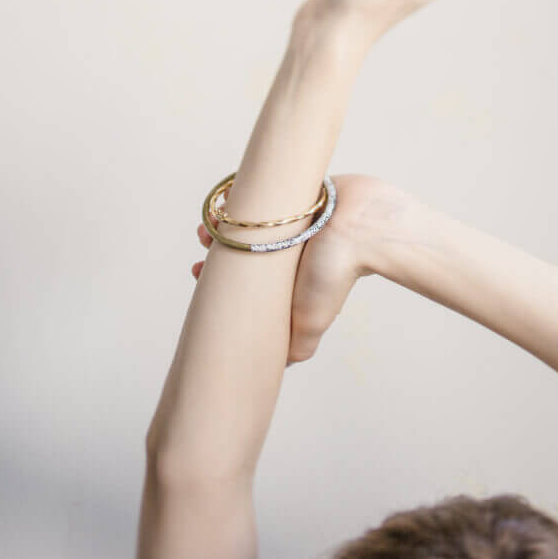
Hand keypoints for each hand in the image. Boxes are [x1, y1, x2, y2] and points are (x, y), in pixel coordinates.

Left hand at [193, 174, 394, 365]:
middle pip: (241, 246)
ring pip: (248, 220)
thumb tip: (276, 367)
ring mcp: (291, 220)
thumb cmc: (336, 271)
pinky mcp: (296, 194)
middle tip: (202, 241)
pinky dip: (242, 195)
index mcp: (286, 278)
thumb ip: (296, 347)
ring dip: (224, 219)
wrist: (360, 224)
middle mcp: (287, 250)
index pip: (243, 278)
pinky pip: (262, 192)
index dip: (215, 276)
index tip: (197, 272)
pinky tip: (228, 198)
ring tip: (211, 220)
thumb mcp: (310, 322)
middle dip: (216, 244)